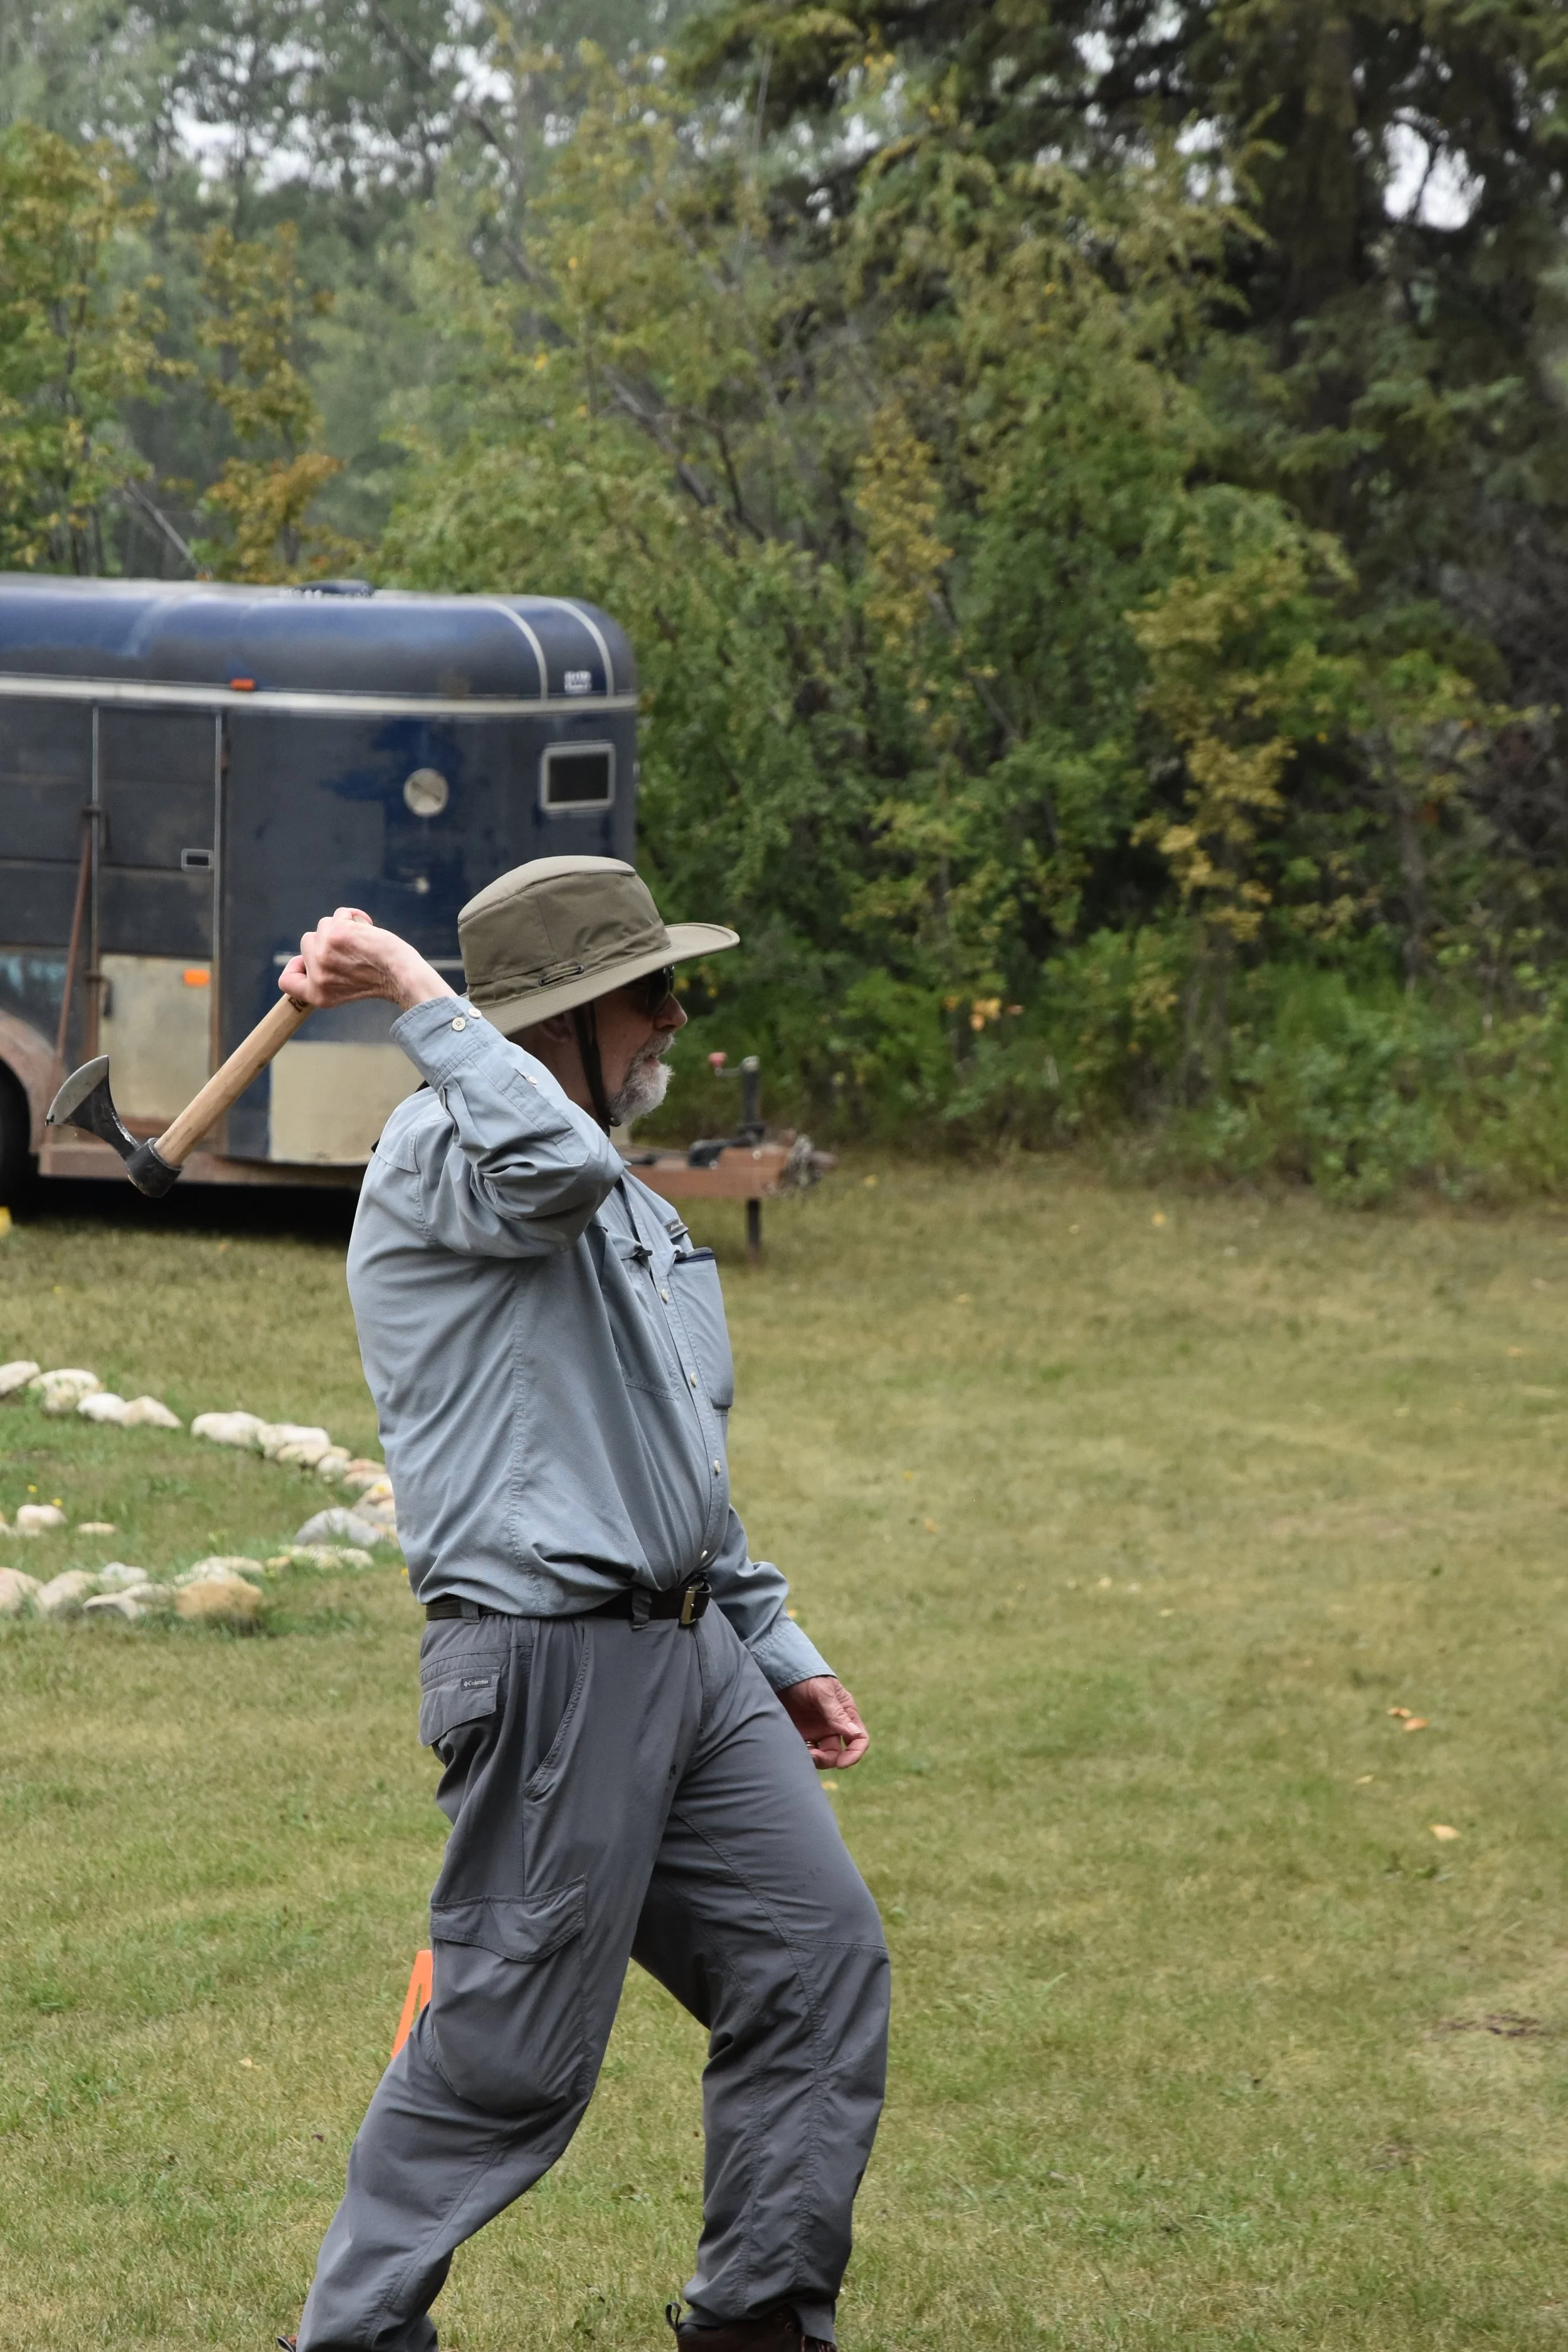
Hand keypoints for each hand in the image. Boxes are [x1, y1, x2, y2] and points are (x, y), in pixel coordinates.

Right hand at [279, 909, 455, 1013]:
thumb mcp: (346, 988)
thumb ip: (325, 975)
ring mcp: (322, 954)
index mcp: (317, 995)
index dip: (295, 967)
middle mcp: (316, 976)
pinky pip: (339, 914)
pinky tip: (367, 927)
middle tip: (353, 952)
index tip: (308, 961)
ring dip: (342, 928)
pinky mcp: (334, 935)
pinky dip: (353, 916)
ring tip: (362, 941)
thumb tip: (310, 950)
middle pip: (307, 943)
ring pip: (323, 926)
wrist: (403, 975)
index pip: (286, 982)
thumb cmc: (382, 979)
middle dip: (329, 940)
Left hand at [778, 1676, 869, 1769]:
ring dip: (815, 1760)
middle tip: (813, 1757)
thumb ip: (836, 1713)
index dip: (854, 1754)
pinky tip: (793, 1750)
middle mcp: (833, 1726)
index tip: (842, 1764)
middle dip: (828, 1760)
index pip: (859, 1739)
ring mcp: (816, 1732)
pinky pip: (805, 1753)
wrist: (780, 1672)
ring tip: (802, 1753)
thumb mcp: (822, 1692)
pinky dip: (802, 1756)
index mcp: (846, 1715)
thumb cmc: (807, 1678)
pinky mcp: (801, 1736)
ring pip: (822, 1757)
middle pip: (839, 1754)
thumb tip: (854, 1734)